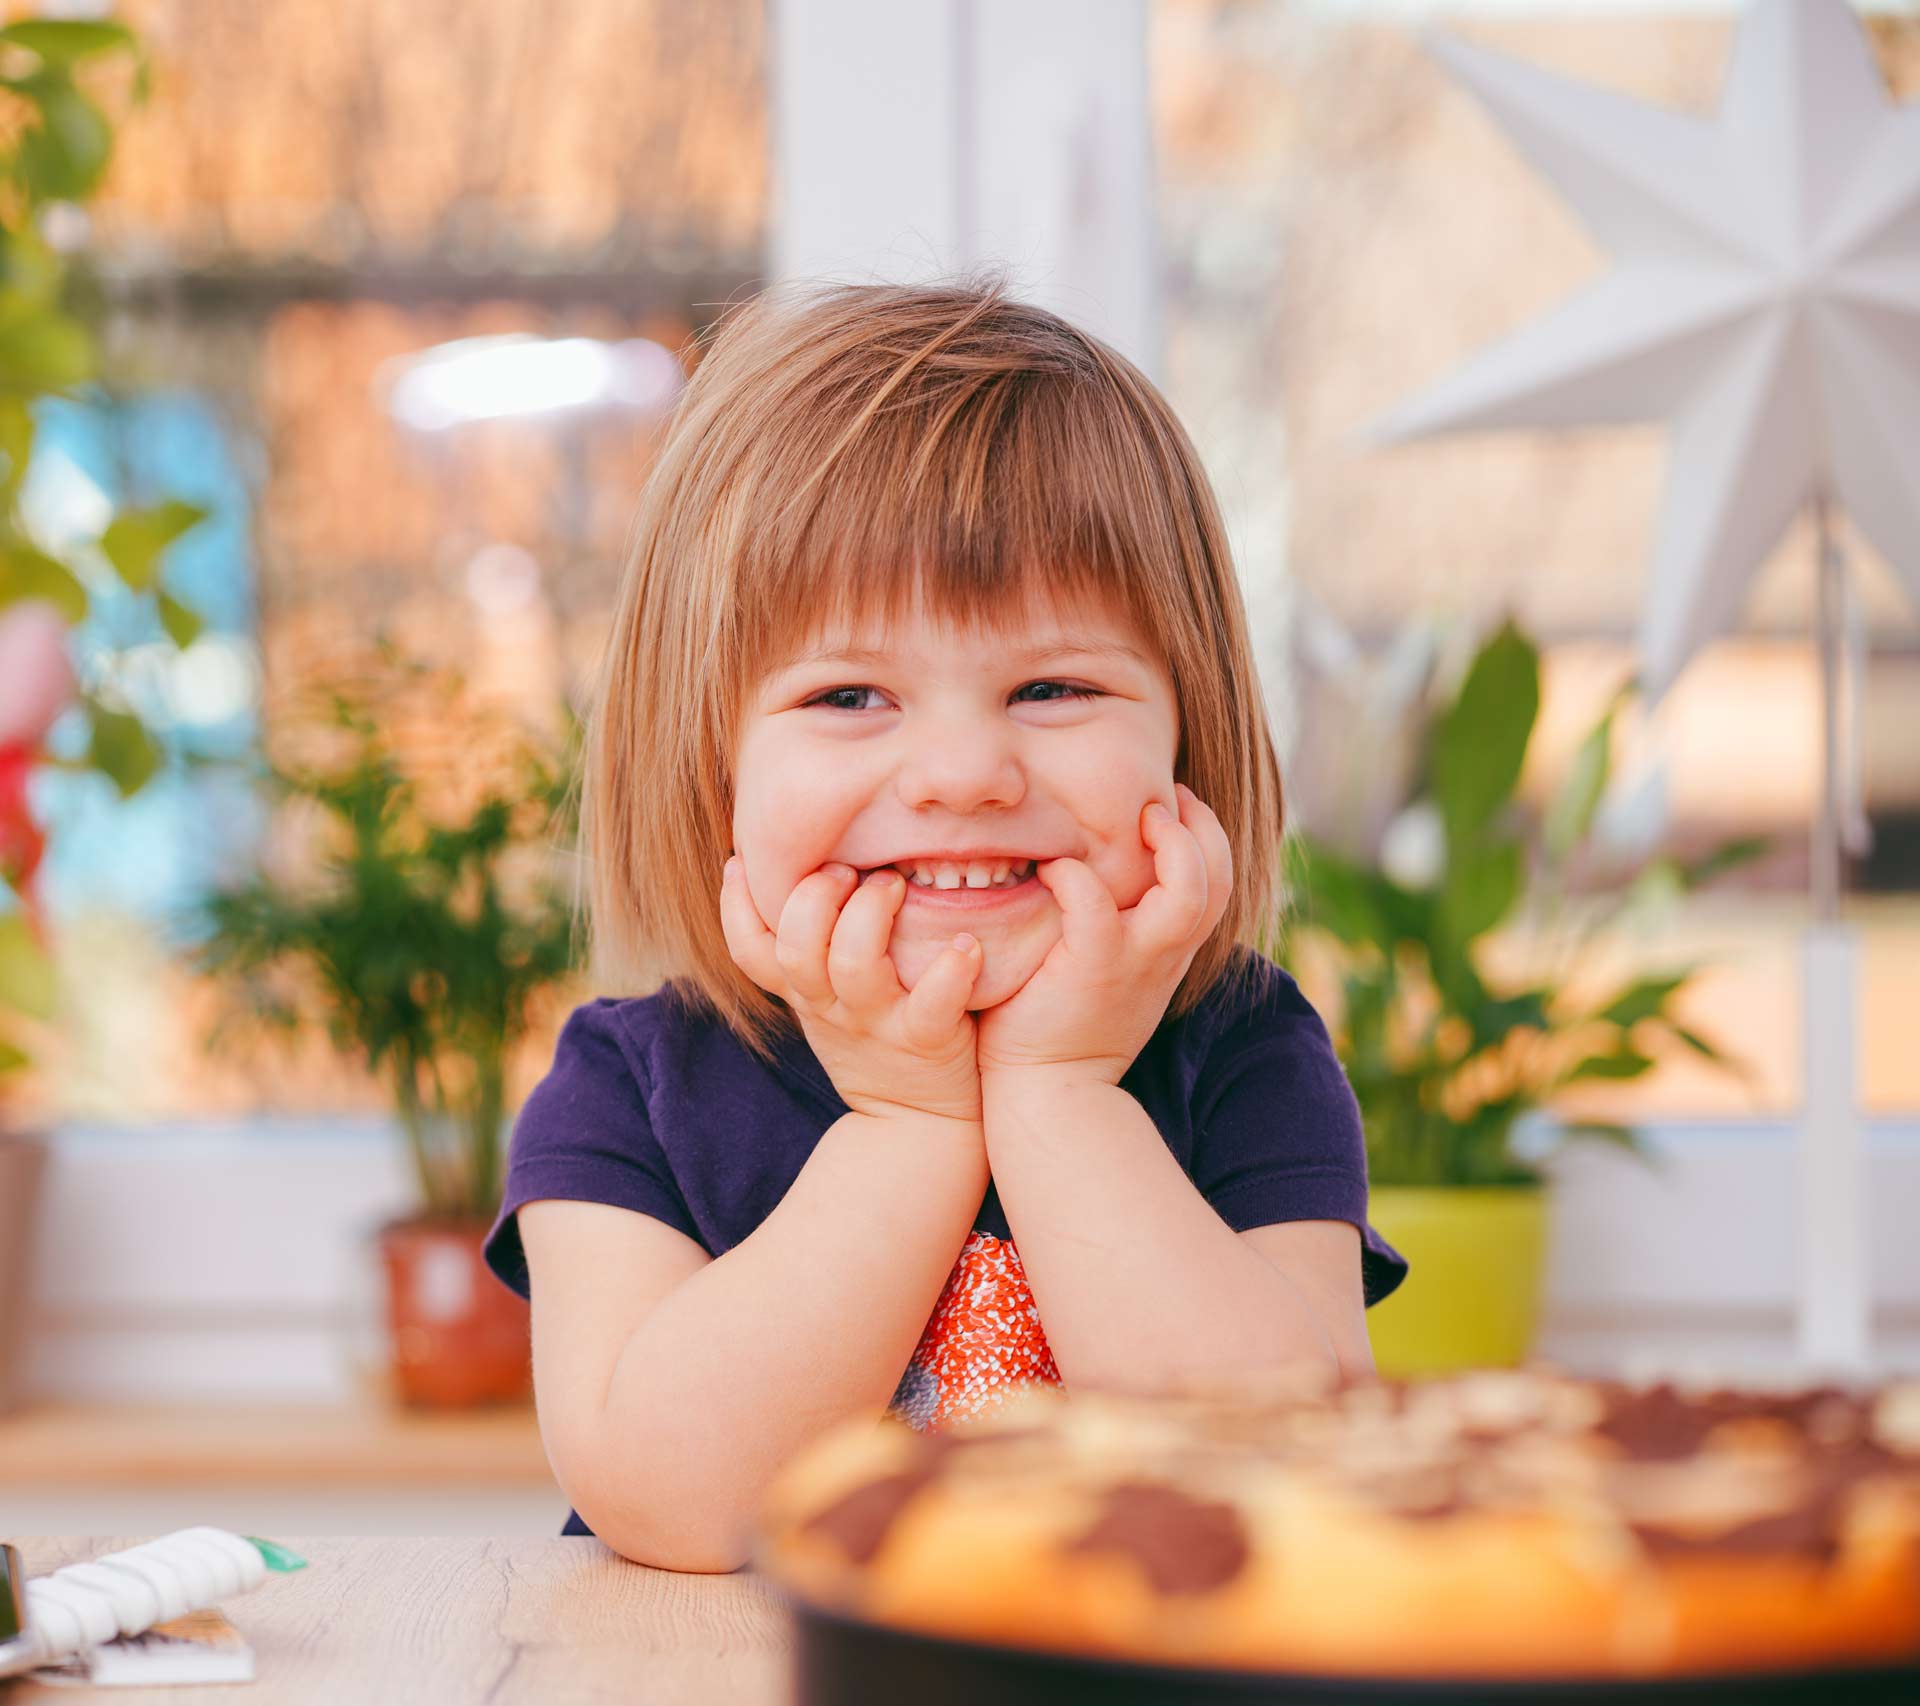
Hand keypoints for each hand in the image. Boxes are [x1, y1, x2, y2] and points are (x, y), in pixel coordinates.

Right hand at [720, 859, 986, 1126]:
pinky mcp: (925, 1040)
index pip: (749, 950)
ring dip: (871, 914)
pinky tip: (965, 945)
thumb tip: (804, 871)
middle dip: (815, 896)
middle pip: (796, 948)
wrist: (918, 1125)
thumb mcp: (827, 1002)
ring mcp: (877, 1023)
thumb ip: (813, 949)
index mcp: (805, 991)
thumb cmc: (876, 1041)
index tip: (741, 860)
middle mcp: (831, 1006)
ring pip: (854, 965)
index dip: (735, 906)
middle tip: (848, 869)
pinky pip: (932, 1005)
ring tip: (896, 885)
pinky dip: (950, 971)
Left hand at [974, 783, 1231, 1086]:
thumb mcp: (1111, 972)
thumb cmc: (1063, 1026)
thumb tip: (1096, 871)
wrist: (1049, 1094)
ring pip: (1188, 892)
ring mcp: (1135, 961)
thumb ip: (1119, 927)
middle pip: (1219, 878)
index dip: (1206, 835)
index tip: (1173, 806)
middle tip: (1162, 800)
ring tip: (1137, 819)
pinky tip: (1052, 870)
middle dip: (1201, 826)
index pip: (1218, 881)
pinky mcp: (1092, 968)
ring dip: (1171, 844)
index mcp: (1171, 950)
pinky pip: (1095, 904)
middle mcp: (1165, 953)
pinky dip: (1075, 876)